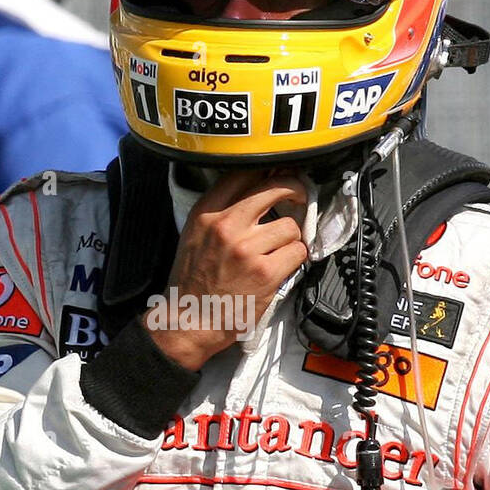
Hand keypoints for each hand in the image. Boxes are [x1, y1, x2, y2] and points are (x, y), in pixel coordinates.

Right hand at [143, 169, 308, 369]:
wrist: (189, 321)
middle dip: (294, 189)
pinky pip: (298, 252)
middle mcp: (226, 225)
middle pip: (275, 187)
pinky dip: (295, 260)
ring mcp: (247, 249)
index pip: (245, 172)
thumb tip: (257, 189)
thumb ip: (220, 211)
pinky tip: (282, 267)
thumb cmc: (193, 280)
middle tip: (300, 197)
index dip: (270, 168)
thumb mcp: (194, 234)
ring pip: (291, 226)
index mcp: (206, 213)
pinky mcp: (265, 273)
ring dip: (291, 239)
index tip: (281, 173)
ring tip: (279, 251)